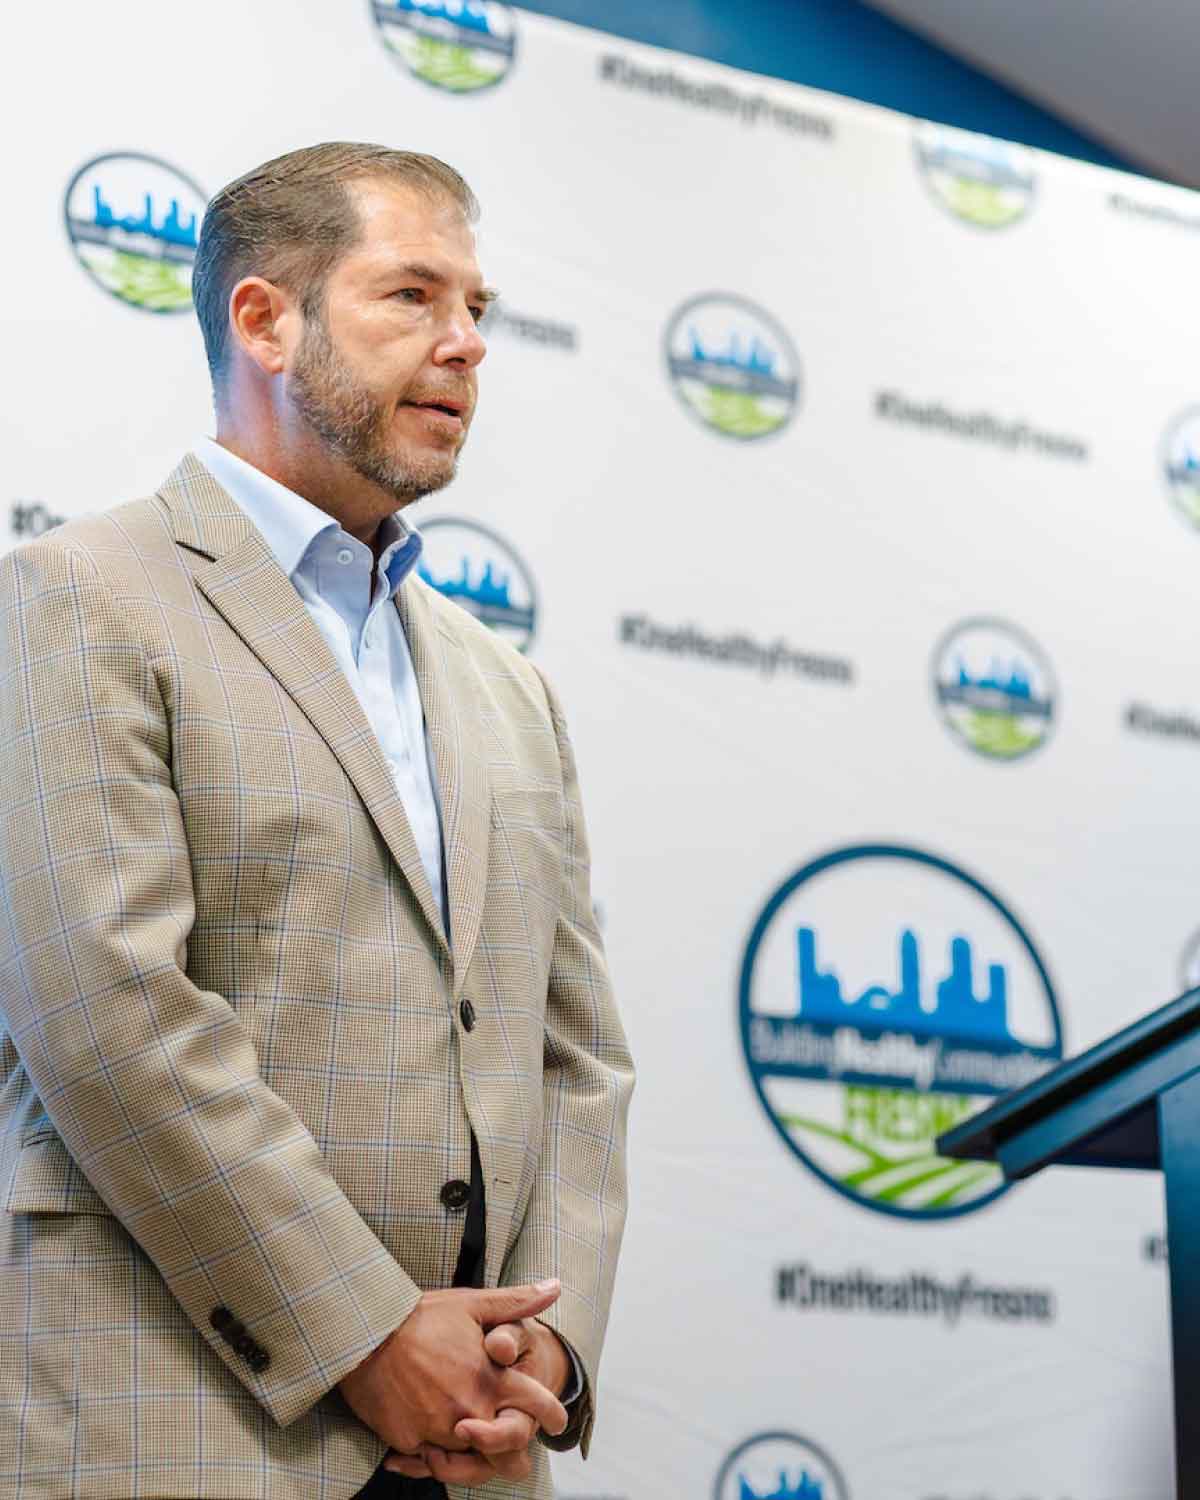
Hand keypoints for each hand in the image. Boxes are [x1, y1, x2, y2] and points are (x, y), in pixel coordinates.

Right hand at [383, 1316, 572, 1486]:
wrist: (365, 1333)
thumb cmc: (420, 1316)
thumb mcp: (472, 1303)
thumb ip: (517, 1302)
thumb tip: (556, 1286)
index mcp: (491, 1377)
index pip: (538, 1406)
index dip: (554, 1415)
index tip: (558, 1420)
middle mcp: (470, 1408)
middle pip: (509, 1453)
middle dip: (514, 1454)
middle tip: (514, 1449)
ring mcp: (439, 1428)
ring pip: (471, 1462)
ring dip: (474, 1454)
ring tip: (472, 1441)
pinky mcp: (410, 1442)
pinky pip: (432, 1462)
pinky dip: (436, 1456)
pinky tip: (435, 1443)